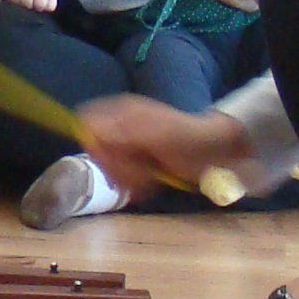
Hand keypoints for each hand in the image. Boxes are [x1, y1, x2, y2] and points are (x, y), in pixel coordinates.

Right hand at [76, 94, 249, 199]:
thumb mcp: (154, 134)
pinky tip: (150, 182)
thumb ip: (121, 132)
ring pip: (109, 169)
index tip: (111, 162)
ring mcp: (128, 146)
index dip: (94, 147)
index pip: (86, 126)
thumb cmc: (185, 137)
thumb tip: (87, 134)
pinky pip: (122, 178)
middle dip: (116, 167)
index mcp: (120, 113)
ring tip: (148, 178)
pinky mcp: (136, 164)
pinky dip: (135, 185)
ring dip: (127, 178)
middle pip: (97, 152)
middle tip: (138, 172)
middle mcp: (119, 127)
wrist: (212, 149)